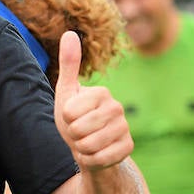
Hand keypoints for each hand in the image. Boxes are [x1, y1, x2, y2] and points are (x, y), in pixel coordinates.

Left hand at [53, 31, 133, 170]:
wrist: (88, 147)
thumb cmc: (74, 118)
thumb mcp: (66, 92)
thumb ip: (69, 64)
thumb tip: (69, 32)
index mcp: (101, 92)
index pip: (69, 111)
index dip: (65, 119)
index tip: (72, 117)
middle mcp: (117, 107)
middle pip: (79, 129)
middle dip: (72, 135)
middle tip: (78, 132)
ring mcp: (124, 128)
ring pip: (89, 145)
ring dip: (81, 149)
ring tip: (86, 142)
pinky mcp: (128, 147)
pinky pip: (99, 159)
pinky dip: (91, 160)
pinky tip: (96, 154)